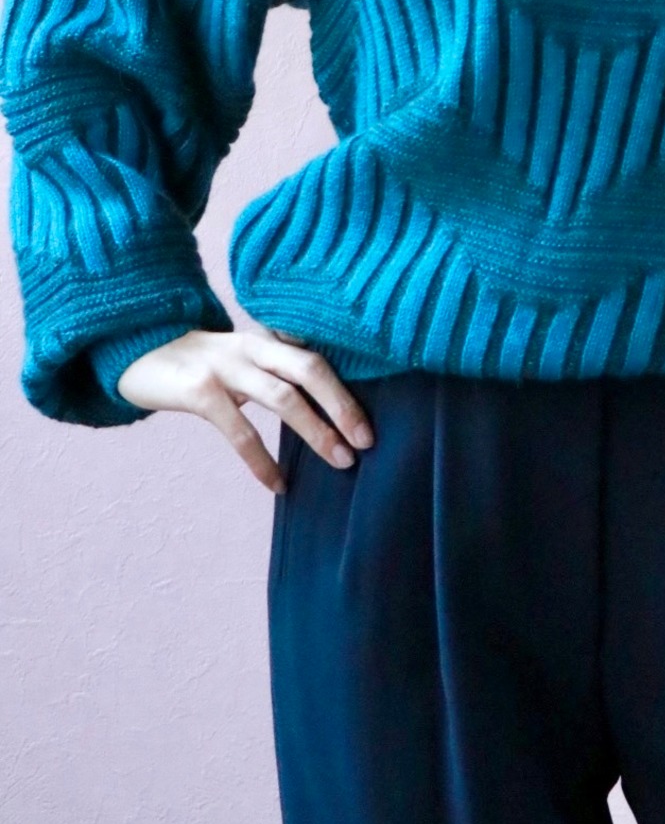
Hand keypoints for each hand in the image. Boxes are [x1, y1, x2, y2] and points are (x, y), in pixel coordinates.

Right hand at [115, 327, 374, 494]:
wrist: (134, 348)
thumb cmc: (196, 363)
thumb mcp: (239, 360)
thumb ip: (273, 374)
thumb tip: (322, 409)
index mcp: (266, 340)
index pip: (317, 359)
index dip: (347, 389)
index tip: (371, 422)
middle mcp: (252, 347)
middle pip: (310, 369)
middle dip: (343, 406)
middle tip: (367, 442)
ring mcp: (225, 366)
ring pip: (283, 397)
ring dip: (317, 431)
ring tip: (340, 461)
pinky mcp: (199, 390)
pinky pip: (239, 429)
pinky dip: (262, 460)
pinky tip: (278, 484)